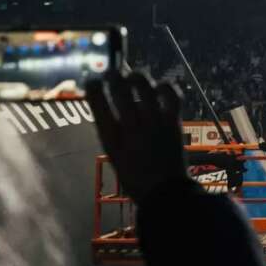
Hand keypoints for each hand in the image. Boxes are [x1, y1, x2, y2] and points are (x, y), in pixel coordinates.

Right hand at [85, 70, 188, 203]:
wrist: (164, 192)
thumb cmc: (135, 176)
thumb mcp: (114, 155)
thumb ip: (111, 130)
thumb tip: (110, 103)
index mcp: (113, 141)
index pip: (99, 107)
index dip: (94, 89)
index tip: (92, 80)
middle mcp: (133, 129)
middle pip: (121, 93)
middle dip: (113, 77)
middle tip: (110, 73)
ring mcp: (155, 124)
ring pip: (145, 89)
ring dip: (137, 77)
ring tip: (133, 76)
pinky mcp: (173, 123)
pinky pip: (172, 96)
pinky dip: (165, 87)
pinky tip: (159, 86)